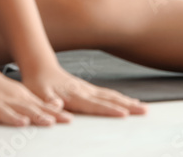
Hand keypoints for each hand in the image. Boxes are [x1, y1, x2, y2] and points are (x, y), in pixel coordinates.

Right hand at [0, 70, 72, 126]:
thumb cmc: (0, 89)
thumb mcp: (22, 94)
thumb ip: (38, 104)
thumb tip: (58, 108)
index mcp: (21, 98)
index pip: (41, 108)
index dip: (54, 114)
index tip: (68, 120)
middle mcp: (9, 100)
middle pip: (26, 109)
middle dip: (38, 116)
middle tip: (50, 123)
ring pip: (4, 111)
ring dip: (13, 117)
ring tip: (23, 123)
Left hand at [23, 65, 147, 117]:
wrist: (40, 67)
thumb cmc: (37, 84)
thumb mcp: (37, 94)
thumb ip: (47, 102)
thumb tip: (57, 107)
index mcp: (74, 95)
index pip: (95, 104)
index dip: (110, 110)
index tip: (125, 114)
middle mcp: (85, 91)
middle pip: (110, 99)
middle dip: (128, 105)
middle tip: (145, 111)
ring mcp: (88, 89)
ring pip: (112, 95)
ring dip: (128, 101)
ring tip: (142, 107)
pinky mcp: (89, 89)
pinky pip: (108, 94)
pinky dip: (121, 98)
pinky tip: (128, 101)